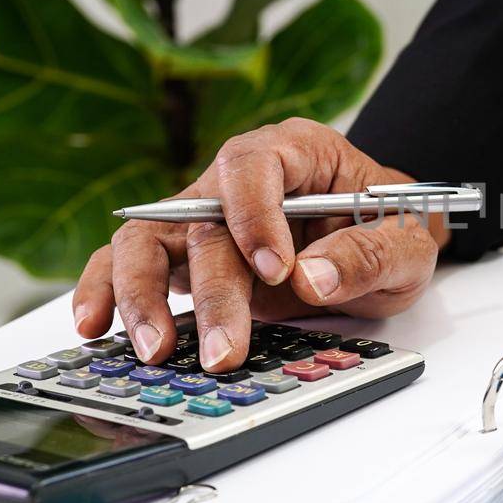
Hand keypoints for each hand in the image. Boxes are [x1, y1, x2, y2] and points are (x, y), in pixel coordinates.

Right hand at [71, 118, 445, 373]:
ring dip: (142, 295)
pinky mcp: (184, 256)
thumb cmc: (390, 227)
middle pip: (201, 221)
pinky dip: (106, 293)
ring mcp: (202, 217)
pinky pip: (127, 266)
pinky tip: (95, 327)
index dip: (256, 214)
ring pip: (146, 240)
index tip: (276, 269)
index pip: (254, 164)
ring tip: (155, 350)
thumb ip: (368, 254)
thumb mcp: (407, 242)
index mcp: (297, 151)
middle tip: (224, 350)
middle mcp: (236, 180)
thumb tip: (312, 277)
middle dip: (211, 291)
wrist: (382, 243)